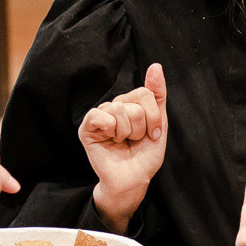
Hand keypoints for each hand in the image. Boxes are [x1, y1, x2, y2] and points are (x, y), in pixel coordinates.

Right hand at [80, 63, 166, 225]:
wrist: (133, 179)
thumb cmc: (144, 155)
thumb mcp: (159, 123)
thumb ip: (157, 95)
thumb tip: (156, 66)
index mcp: (130, 104)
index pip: (145, 93)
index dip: (153, 117)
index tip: (152, 134)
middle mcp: (114, 106)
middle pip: (134, 103)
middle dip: (140, 127)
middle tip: (134, 141)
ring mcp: (99, 116)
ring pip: (119, 109)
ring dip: (127, 132)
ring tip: (122, 142)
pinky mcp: (86, 128)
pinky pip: (99, 116)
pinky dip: (110, 129)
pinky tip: (110, 140)